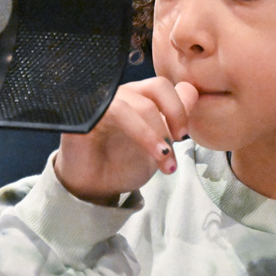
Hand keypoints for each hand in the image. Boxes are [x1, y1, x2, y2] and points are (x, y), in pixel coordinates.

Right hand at [54, 78, 197, 204]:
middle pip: (156, 86)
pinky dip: (137, 131)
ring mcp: (101, 102)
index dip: (179, 107)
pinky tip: (147, 152)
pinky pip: (111, 111)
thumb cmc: (122, 165)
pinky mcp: (84, 115)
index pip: (163, 86)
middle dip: (175, 115)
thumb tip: (191, 91)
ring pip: (136, 103)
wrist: (93, 189)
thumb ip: (173, 118)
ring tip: (164, 159)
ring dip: (155, 132)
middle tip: (178, 144)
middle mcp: (120, 94)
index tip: (183, 136)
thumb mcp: (156, 144)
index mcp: (137, 97)